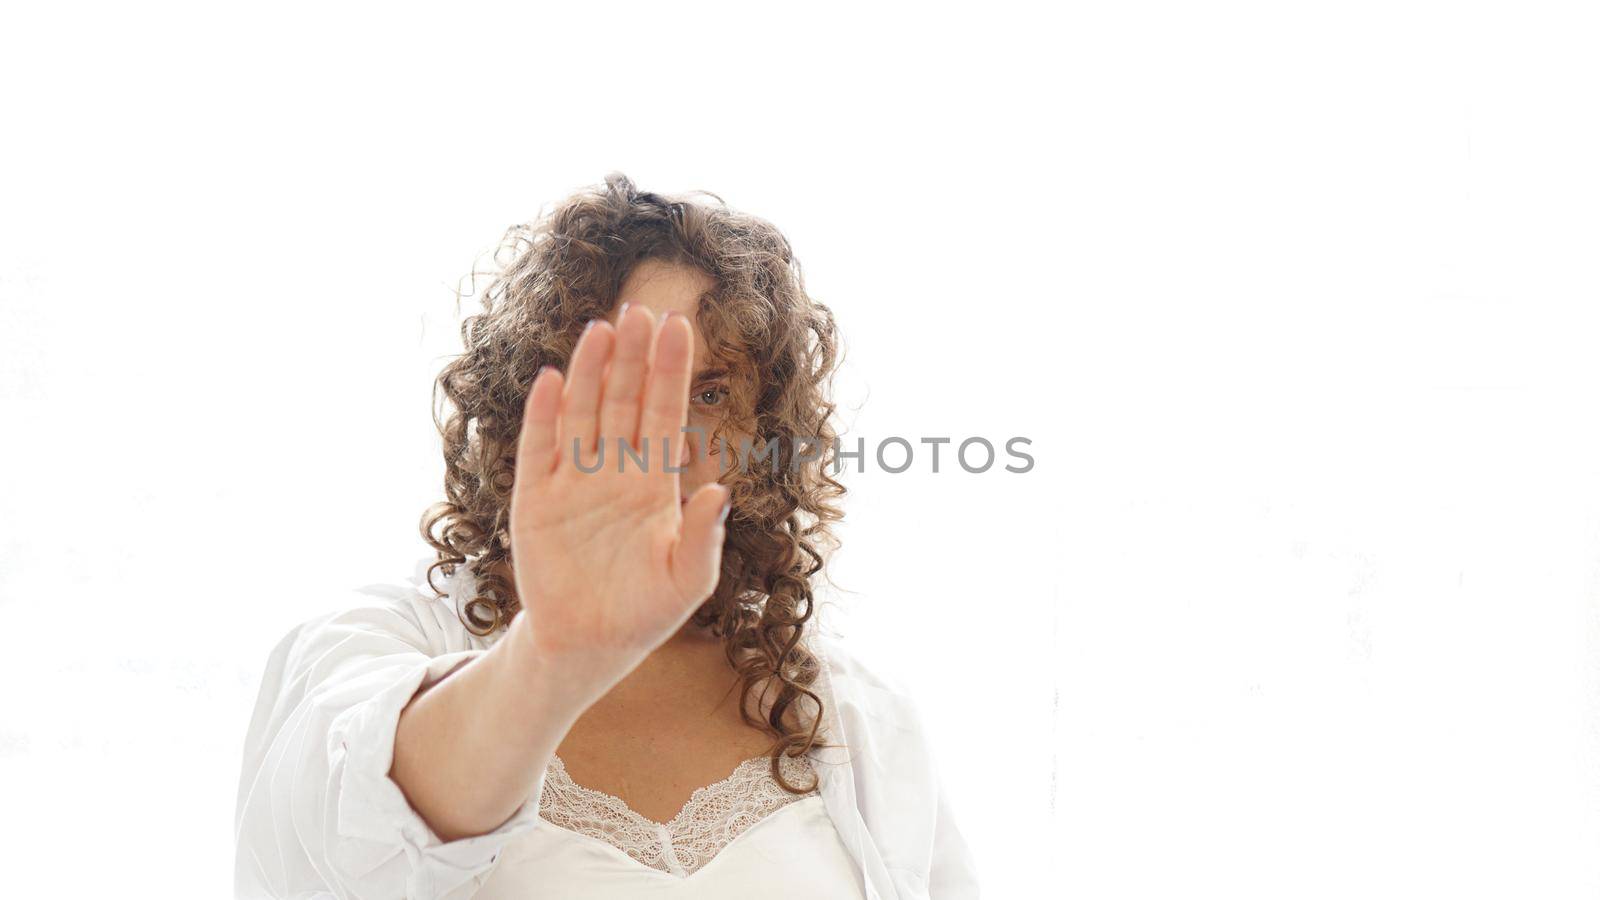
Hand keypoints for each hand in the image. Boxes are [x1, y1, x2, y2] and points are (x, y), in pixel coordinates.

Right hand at [505, 305, 731, 699]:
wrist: (589, 644)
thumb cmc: (647, 610)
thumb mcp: (688, 579)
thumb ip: (704, 535)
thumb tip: (719, 490)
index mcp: (655, 482)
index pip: (665, 413)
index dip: (670, 371)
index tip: (678, 326)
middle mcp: (614, 471)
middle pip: (624, 400)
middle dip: (632, 356)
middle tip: (640, 309)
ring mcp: (573, 481)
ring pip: (583, 412)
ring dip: (590, 371)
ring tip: (601, 329)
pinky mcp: (536, 499)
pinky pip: (539, 448)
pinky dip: (544, 415)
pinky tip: (552, 378)